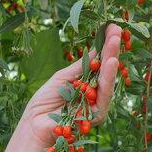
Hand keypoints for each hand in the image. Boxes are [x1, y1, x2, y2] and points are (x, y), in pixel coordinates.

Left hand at [16, 23, 121, 147]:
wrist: (34, 123)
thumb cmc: (45, 101)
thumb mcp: (63, 77)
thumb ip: (81, 66)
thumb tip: (97, 48)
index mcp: (87, 83)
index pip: (99, 63)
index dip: (106, 46)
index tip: (111, 27)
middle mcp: (95, 94)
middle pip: (106, 70)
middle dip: (112, 50)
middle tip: (116, 31)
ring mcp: (97, 105)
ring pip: (108, 81)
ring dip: (112, 60)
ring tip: (114, 42)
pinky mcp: (96, 115)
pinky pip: (104, 96)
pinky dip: (108, 79)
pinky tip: (110, 63)